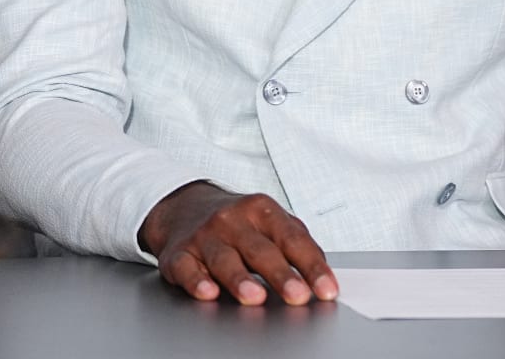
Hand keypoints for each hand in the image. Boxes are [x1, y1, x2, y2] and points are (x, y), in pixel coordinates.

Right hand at [139, 182, 337, 305]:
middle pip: (261, 250)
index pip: (293, 239)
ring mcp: (204, 236)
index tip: (327, 288)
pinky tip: (209, 292)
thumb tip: (323, 273)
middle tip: (299, 295)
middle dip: (281, 275)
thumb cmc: (239, 221)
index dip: (312, 265)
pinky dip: (197, 281)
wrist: (186, 206)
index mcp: (263, 210)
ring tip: (256, 297)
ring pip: (224, 258)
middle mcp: (233, 220)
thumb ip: (298, 243)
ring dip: (241, 279)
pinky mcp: (178, 253)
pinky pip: (186, 268)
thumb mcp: (271, 221)